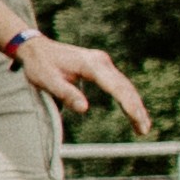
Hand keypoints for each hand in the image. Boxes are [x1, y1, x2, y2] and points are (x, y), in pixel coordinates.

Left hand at [15, 30, 149, 135]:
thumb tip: (84, 109)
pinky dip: (128, 98)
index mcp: (90, 64)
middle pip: (125, 87)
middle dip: (136, 108)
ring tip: (143, 127)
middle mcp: (101, 61)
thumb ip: (66, 94)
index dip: (128, 103)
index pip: (115, 85)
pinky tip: (134, 112)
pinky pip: (119, 84)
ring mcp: (103, 63)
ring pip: (125, 86)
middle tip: (144, 130)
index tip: (136, 117)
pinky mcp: (101, 67)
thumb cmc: (40, 66)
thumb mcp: (47, 81)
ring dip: (135, 105)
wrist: (36, 48)